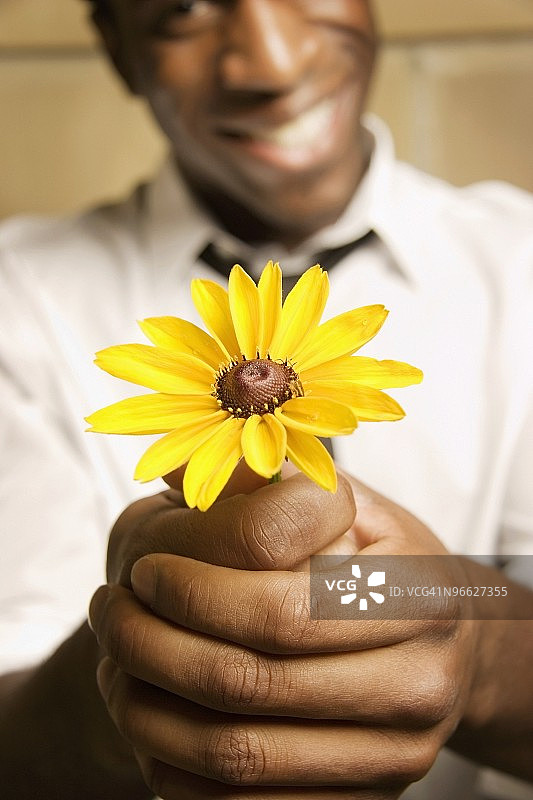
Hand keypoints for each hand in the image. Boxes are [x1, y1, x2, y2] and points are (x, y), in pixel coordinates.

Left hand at [89, 471, 481, 798]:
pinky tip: (153, 723)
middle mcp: (419, 681)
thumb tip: (178, 469)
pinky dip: (181, 773)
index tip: (144, 568)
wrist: (442, 646)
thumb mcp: (343, 504)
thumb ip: (268, 482)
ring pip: (240, 754)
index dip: (192, 589)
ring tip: (115, 664)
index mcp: (417, 594)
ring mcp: (396, 754)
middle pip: (250, 682)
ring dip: (151, 713)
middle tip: (110, 613)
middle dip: (152, 648)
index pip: (279, 606)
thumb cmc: (381, 562)